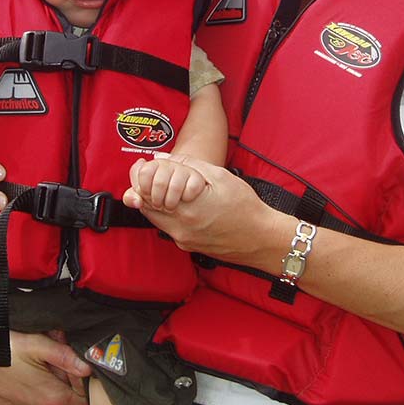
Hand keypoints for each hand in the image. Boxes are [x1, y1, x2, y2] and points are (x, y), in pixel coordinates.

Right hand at [0, 326, 89, 404]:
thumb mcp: (39, 345)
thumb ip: (67, 357)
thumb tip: (88, 365)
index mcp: (52, 400)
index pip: (86, 403)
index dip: (86, 385)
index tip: (77, 367)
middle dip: (66, 385)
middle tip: (53, 362)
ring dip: (47, 392)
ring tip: (34, 368)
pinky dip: (30, 400)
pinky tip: (20, 380)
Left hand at [123, 157, 275, 264]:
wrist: (261, 238)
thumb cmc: (245, 207)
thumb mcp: (219, 176)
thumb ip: (187, 165)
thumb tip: (161, 158)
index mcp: (188, 207)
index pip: (148, 191)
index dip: (142, 176)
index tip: (144, 165)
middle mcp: (181, 227)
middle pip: (147, 206)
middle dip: (146, 187)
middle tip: (152, 173)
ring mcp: (183, 239)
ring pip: (156, 218)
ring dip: (155, 201)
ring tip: (167, 186)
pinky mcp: (188, 246)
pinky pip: (168, 227)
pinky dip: (167, 213)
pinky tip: (180, 202)